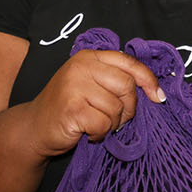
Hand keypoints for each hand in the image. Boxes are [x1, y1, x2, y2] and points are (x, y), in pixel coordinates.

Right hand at [27, 49, 165, 155]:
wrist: (34, 128)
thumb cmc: (69, 107)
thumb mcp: (91, 84)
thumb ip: (115, 79)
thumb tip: (154, 90)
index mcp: (89, 57)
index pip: (129, 63)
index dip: (148, 80)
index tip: (157, 97)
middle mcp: (81, 66)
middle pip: (127, 86)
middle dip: (128, 108)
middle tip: (116, 119)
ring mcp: (74, 86)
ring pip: (116, 108)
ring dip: (112, 124)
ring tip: (96, 124)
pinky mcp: (72, 108)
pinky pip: (104, 124)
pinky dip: (101, 134)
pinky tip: (88, 133)